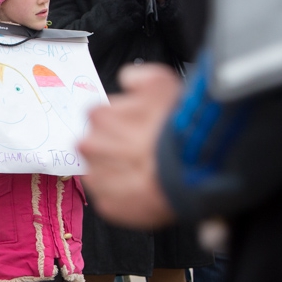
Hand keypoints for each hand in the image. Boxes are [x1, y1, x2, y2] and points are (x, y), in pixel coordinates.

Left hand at [78, 64, 179, 228]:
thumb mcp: (162, 83)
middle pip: (97, 144)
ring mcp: (98, 177)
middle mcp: (90, 146)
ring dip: (119, 171)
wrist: (191, 170)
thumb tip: (128, 80)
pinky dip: (127, 195)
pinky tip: (147, 188)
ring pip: (103, 172)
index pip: (100, 115)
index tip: (138, 128)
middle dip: (116, 146)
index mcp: (98, 116)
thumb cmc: (178, 127)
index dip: (122, 122)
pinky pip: (113, 198)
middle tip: (143, 150)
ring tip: (147, 170)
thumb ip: (139, 76)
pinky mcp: (108, 205)